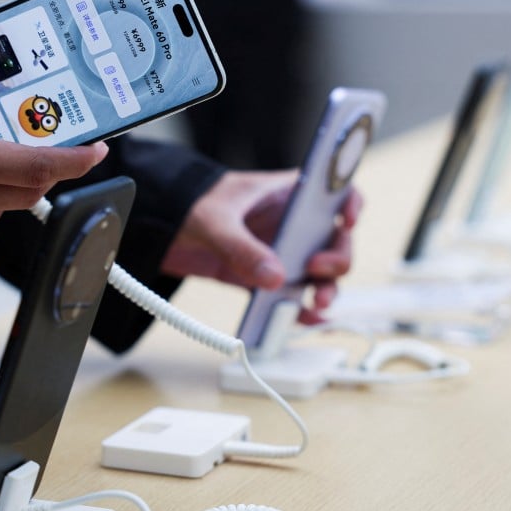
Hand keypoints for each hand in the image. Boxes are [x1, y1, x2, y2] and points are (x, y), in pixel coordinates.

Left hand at [160, 170, 361, 321]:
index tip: (346, 221)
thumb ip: (241, 246)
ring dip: (325, 289)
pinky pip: (289, 296)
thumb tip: (274, 277)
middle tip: (318, 270)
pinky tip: (305, 321)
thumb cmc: (191, 204)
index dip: (349, 202)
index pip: (333, 189)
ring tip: (317, 304)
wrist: (161, 227)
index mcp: (286, 193)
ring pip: (317, 273)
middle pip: (333, 240)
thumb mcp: (213, 220)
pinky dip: (299, 310)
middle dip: (336, 258)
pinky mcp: (263, 277)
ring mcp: (281, 251)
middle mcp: (292, 223)